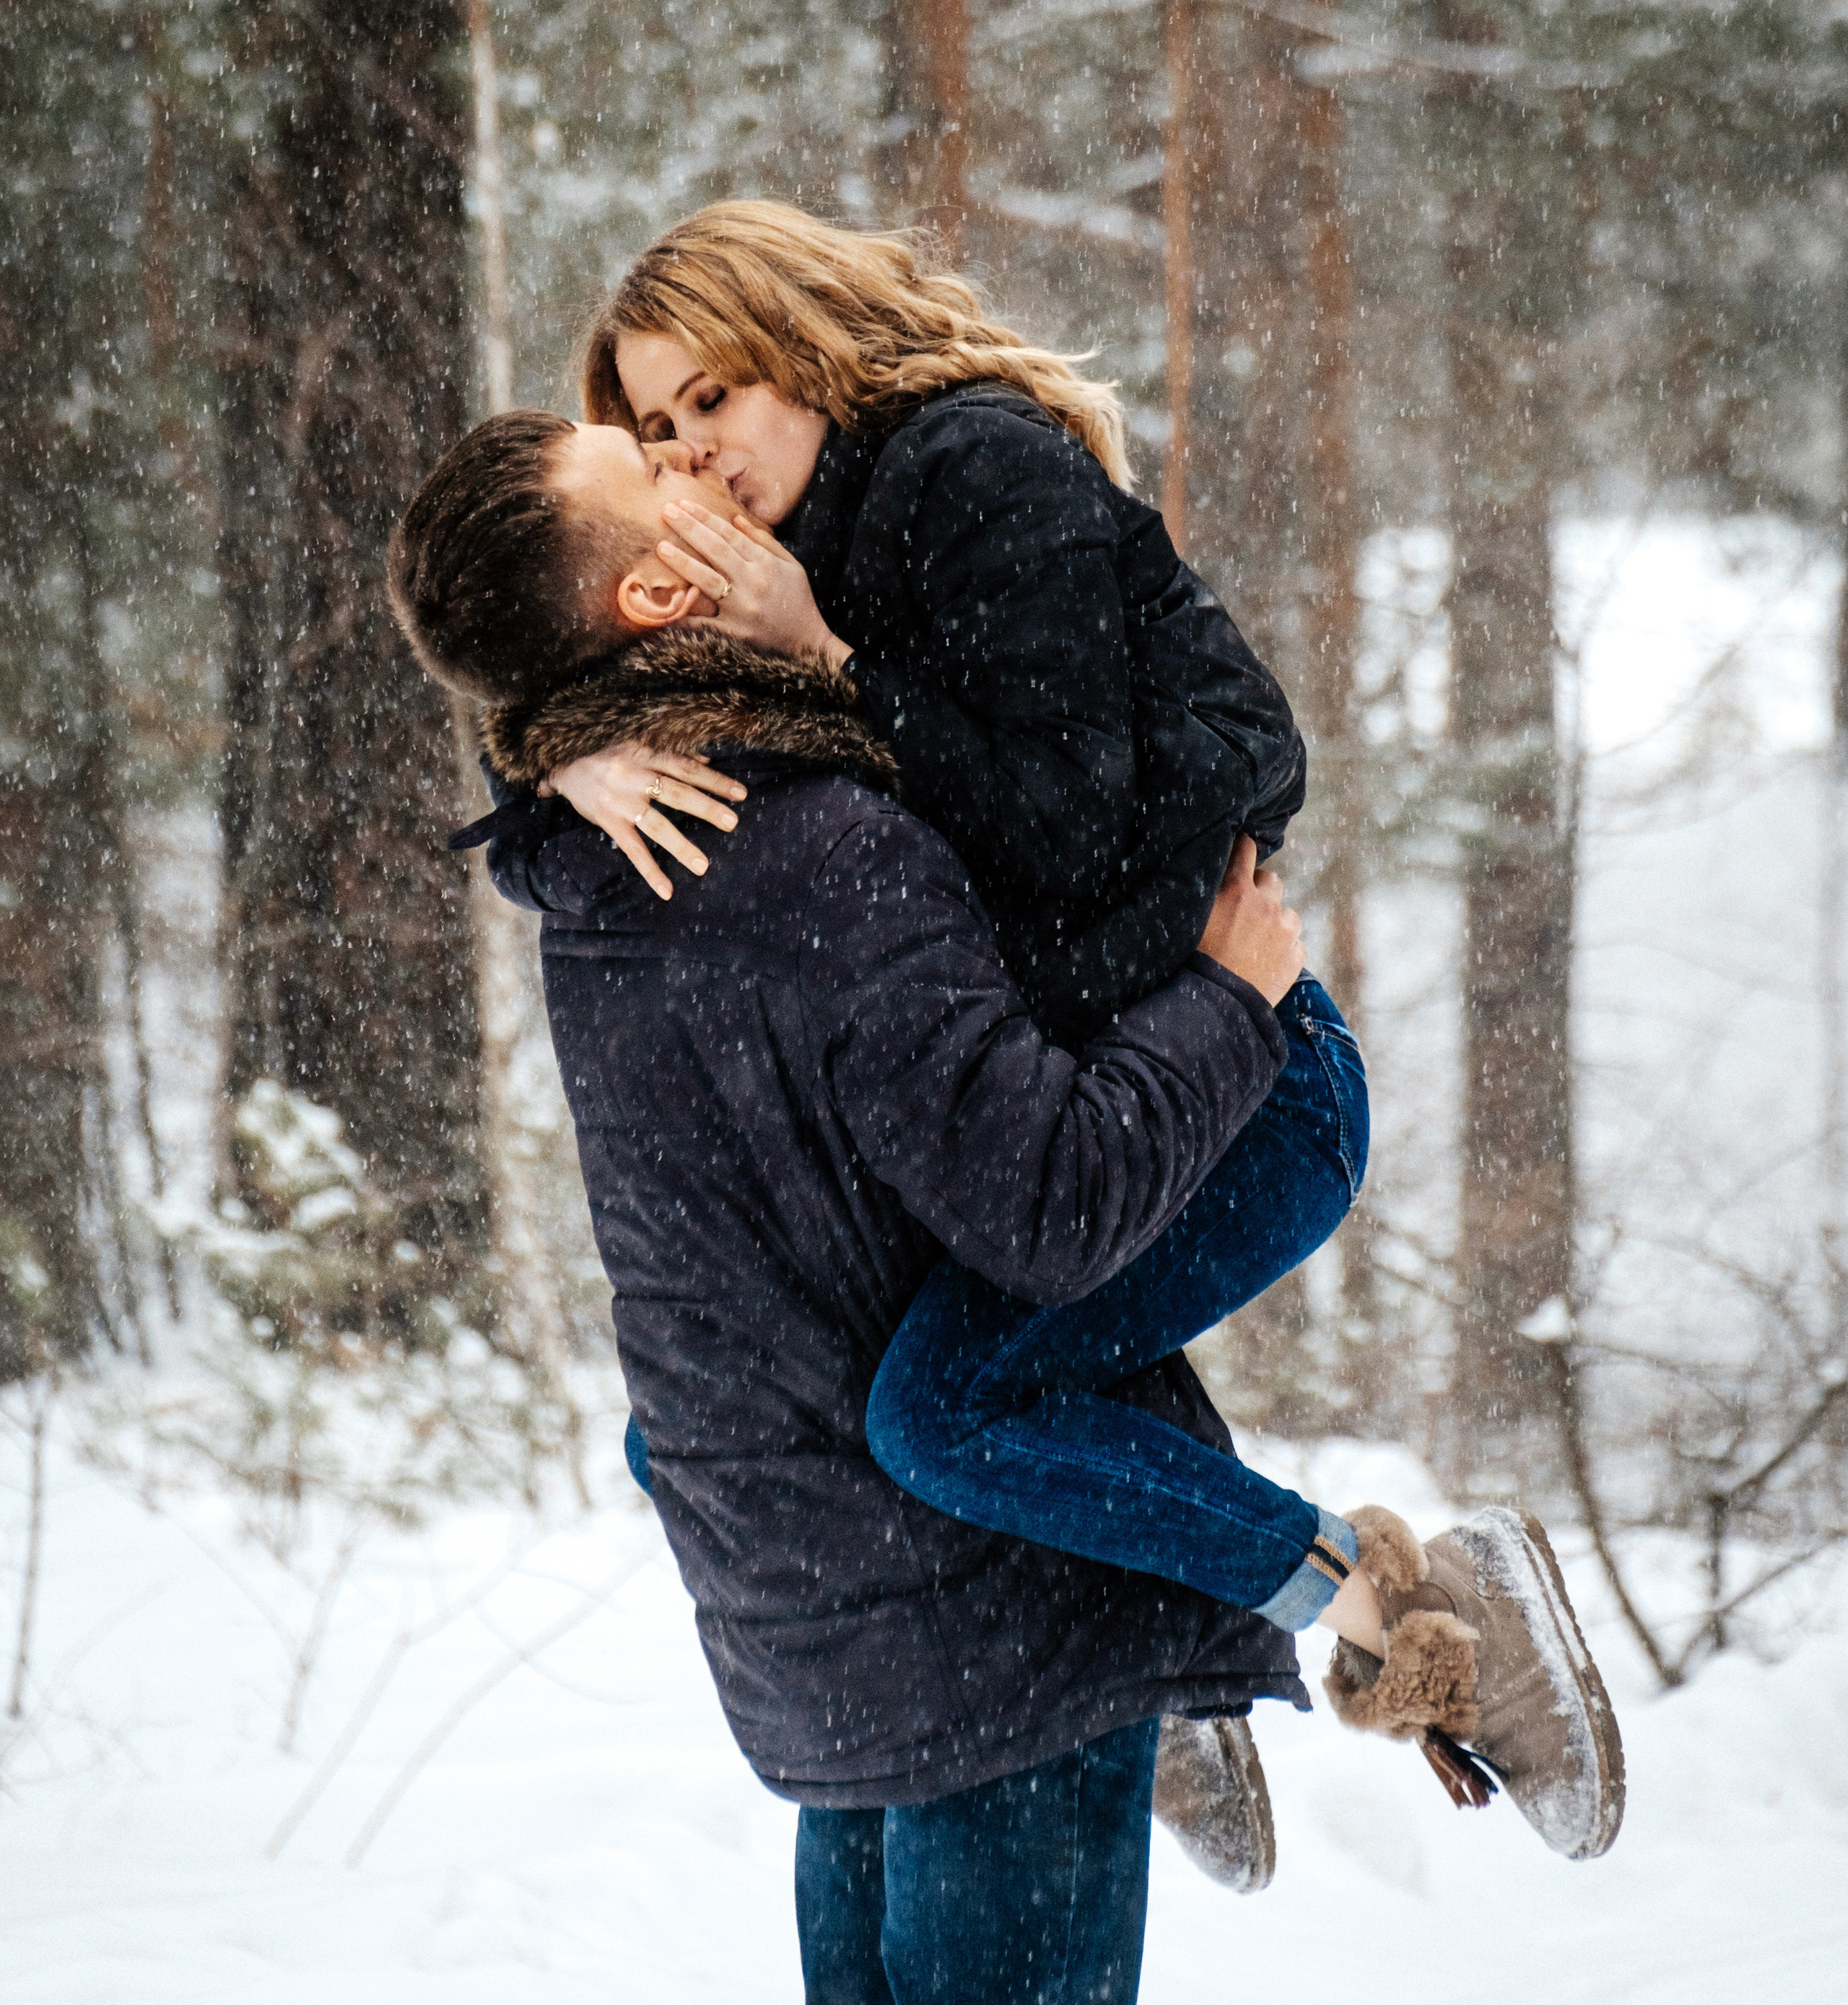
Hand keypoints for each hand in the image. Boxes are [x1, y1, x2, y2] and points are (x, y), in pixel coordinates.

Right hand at [539, 741, 747, 901]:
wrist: (560, 763)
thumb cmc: (605, 754)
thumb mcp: (636, 745)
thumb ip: (670, 753)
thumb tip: (707, 760)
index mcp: (644, 753)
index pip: (686, 766)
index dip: (714, 779)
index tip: (741, 793)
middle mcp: (634, 775)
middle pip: (676, 792)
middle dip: (706, 808)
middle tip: (733, 822)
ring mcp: (621, 800)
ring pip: (656, 824)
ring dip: (681, 846)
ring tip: (702, 866)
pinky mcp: (608, 821)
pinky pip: (632, 849)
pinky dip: (649, 871)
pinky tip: (666, 890)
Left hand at [657, 499, 852, 666]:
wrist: (808, 644)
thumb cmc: (798, 601)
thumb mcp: (791, 565)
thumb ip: (764, 541)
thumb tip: (736, 520)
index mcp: (766, 564)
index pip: (730, 535)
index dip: (706, 517)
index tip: (684, 504)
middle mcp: (753, 583)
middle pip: (716, 551)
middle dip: (690, 529)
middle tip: (666, 511)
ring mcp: (742, 609)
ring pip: (708, 581)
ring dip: (683, 563)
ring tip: (661, 547)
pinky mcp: (735, 633)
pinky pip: (705, 624)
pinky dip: (686, 617)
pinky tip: (666, 606)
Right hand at [1196, 834, 1303, 1003]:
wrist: (1214, 1008)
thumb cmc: (1190, 964)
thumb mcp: (1188, 920)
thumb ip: (1202, 894)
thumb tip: (1204, 872)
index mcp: (1236, 891)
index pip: (1245, 850)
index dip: (1242, 847)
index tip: (1242, 847)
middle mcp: (1266, 906)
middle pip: (1271, 880)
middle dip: (1260, 889)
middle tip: (1244, 907)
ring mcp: (1285, 932)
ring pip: (1288, 914)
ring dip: (1275, 921)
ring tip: (1256, 942)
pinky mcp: (1296, 958)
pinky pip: (1295, 944)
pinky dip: (1284, 949)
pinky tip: (1264, 962)